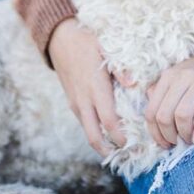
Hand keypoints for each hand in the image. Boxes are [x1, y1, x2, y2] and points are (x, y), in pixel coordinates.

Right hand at [49, 18, 125, 155]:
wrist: (59, 38)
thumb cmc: (87, 41)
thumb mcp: (106, 47)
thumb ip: (120, 66)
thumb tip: (134, 83)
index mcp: (95, 88)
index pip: (108, 121)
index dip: (119, 137)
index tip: (132, 144)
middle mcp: (83, 100)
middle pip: (93, 136)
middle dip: (108, 149)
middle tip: (125, 154)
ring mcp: (75, 102)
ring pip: (87, 131)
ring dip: (101, 142)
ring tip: (120, 147)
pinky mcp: (72, 102)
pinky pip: (84, 122)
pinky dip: (95, 130)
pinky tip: (108, 130)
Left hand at [144, 42, 193, 147]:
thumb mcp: (180, 78)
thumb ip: (163, 92)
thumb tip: (152, 112)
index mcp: (168, 76)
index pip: (151, 111)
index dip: (155, 133)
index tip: (164, 144)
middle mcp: (181, 76)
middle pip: (164, 115)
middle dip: (169, 136)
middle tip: (178, 143)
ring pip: (182, 115)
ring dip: (184, 134)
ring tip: (190, 140)